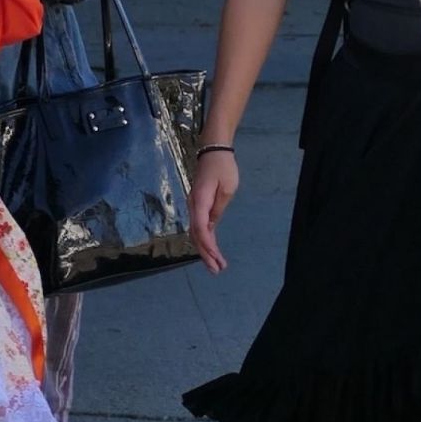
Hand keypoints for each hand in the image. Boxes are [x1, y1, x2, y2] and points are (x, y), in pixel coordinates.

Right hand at [189, 149, 237, 273]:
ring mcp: (194, 206)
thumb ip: (218, 208)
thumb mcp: (227, 188)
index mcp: (200, 201)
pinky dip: (205, 240)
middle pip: (196, 234)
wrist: (213, 151)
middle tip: (216, 270)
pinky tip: (211, 251)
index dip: (207, 245)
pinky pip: (199, 227)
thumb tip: (211, 226)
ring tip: (215, 265)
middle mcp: (193, 206)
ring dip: (205, 250)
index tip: (216, 257)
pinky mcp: (198, 206)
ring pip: (196, 233)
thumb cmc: (222, 167)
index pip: (201, 228)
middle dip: (206, 254)